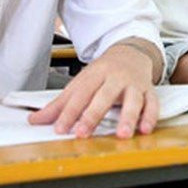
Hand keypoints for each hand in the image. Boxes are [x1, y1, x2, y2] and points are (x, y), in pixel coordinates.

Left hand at [29, 39, 160, 138]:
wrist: (131, 52)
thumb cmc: (104, 71)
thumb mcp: (81, 82)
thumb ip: (59, 104)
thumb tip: (35, 120)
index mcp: (95, 73)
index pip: (80, 93)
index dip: (69, 112)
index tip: (60, 128)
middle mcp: (115, 77)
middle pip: (104, 95)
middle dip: (93, 115)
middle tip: (83, 133)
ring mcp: (133, 84)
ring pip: (132, 99)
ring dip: (128, 118)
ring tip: (122, 134)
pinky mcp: (149, 90)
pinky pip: (152, 103)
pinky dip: (150, 116)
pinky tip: (145, 129)